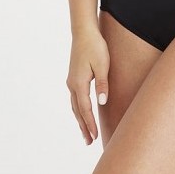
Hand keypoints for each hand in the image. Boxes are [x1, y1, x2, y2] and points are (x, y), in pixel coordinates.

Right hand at [66, 28, 109, 144]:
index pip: (85, 109)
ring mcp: (71, 80)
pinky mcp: (74, 76)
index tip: (94, 136)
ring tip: (86, 132)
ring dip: (80, 119)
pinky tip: (82, 111)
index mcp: (79, 83)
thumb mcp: (102, 65)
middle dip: (83, 126)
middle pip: (78, 111)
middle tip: (89, 142)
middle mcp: (72, 84)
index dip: (90, 124)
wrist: (84, 32)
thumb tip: (101, 103)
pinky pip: (75, 98)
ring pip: (75, 105)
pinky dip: (79, 109)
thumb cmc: (95, 46)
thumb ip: (102, 84)